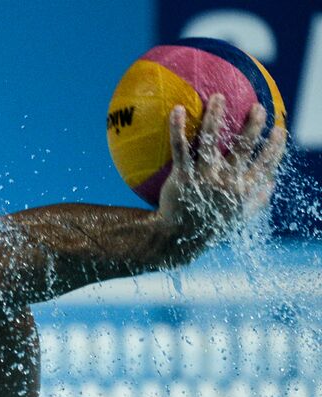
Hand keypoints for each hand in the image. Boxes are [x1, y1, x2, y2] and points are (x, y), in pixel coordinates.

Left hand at [156, 94, 286, 244]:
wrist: (176, 239)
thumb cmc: (207, 226)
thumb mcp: (236, 218)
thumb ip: (255, 201)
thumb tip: (272, 185)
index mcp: (243, 191)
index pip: (266, 165)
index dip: (275, 147)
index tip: (280, 129)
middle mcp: (226, 182)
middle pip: (244, 147)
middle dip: (253, 125)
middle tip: (257, 107)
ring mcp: (203, 178)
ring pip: (211, 141)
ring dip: (215, 116)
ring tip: (218, 97)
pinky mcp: (182, 177)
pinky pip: (180, 148)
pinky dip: (177, 128)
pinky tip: (176, 109)